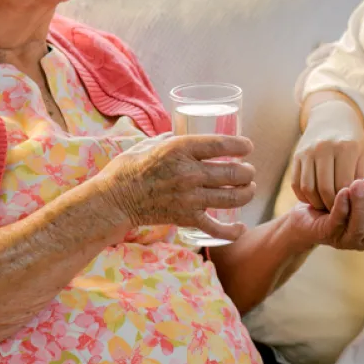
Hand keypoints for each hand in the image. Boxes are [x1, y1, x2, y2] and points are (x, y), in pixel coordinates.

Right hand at [94, 134, 256, 241]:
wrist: (114, 199)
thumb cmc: (129, 168)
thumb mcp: (150, 143)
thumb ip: (170, 138)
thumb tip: (181, 132)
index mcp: (181, 149)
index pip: (221, 145)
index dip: (241, 146)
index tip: (248, 147)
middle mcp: (189, 173)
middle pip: (232, 173)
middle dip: (247, 172)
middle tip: (248, 171)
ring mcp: (190, 198)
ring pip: (231, 197)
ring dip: (246, 193)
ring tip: (249, 189)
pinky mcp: (186, 218)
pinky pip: (216, 228)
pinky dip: (232, 231)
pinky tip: (241, 227)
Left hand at [286, 176, 363, 250]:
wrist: (305, 216)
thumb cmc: (337, 204)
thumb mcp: (361, 197)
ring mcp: (347, 241)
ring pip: (361, 225)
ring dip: (361, 203)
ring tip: (358, 183)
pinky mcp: (329, 236)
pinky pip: (339, 221)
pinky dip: (343, 206)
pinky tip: (344, 190)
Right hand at [292, 100, 363, 210]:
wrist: (331, 117)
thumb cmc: (352, 142)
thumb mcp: (362, 157)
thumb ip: (362, 181)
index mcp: (346, 147)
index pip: (345, 186)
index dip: (347, 202)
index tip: (350, 211)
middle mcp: (325, 147)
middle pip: (325, 189)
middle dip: (331, 206)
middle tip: (337, 213)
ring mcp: (308, 150)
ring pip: (308, 188)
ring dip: (316, 203)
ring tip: (326, 208)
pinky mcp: (297, 155)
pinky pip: (297, 183)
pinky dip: (304, 196)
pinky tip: (314, 199)